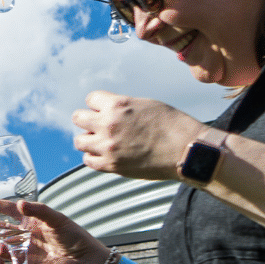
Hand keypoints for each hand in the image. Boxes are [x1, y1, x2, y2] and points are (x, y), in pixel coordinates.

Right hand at [0, 196, 111, 263]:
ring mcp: (25, 253)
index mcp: (33, 222)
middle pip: (3, 231)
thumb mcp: (57, 219)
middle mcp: (26, 237)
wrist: (85, 261)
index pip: (10, 211)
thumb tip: (19, 205)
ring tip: (1, 247)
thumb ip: (39, 211)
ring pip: (4, 250)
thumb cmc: (74, 237)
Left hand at [73, 90, 206, 181]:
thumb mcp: (146, 105)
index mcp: (118, 105)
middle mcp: (108, 124)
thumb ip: (122, 107)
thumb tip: (107, 111)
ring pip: (79, 141)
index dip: (98, 104)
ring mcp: (107, 146)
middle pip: (77, 118)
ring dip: (88, 140)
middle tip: (98, 125)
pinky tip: (104, 154)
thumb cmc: (172, 125)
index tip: (104, 110)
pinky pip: (88, 160)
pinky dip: (93, 157)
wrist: (186, 150)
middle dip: (87, 120)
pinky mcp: (111, 165)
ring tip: (101, 141)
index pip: (90, 99)